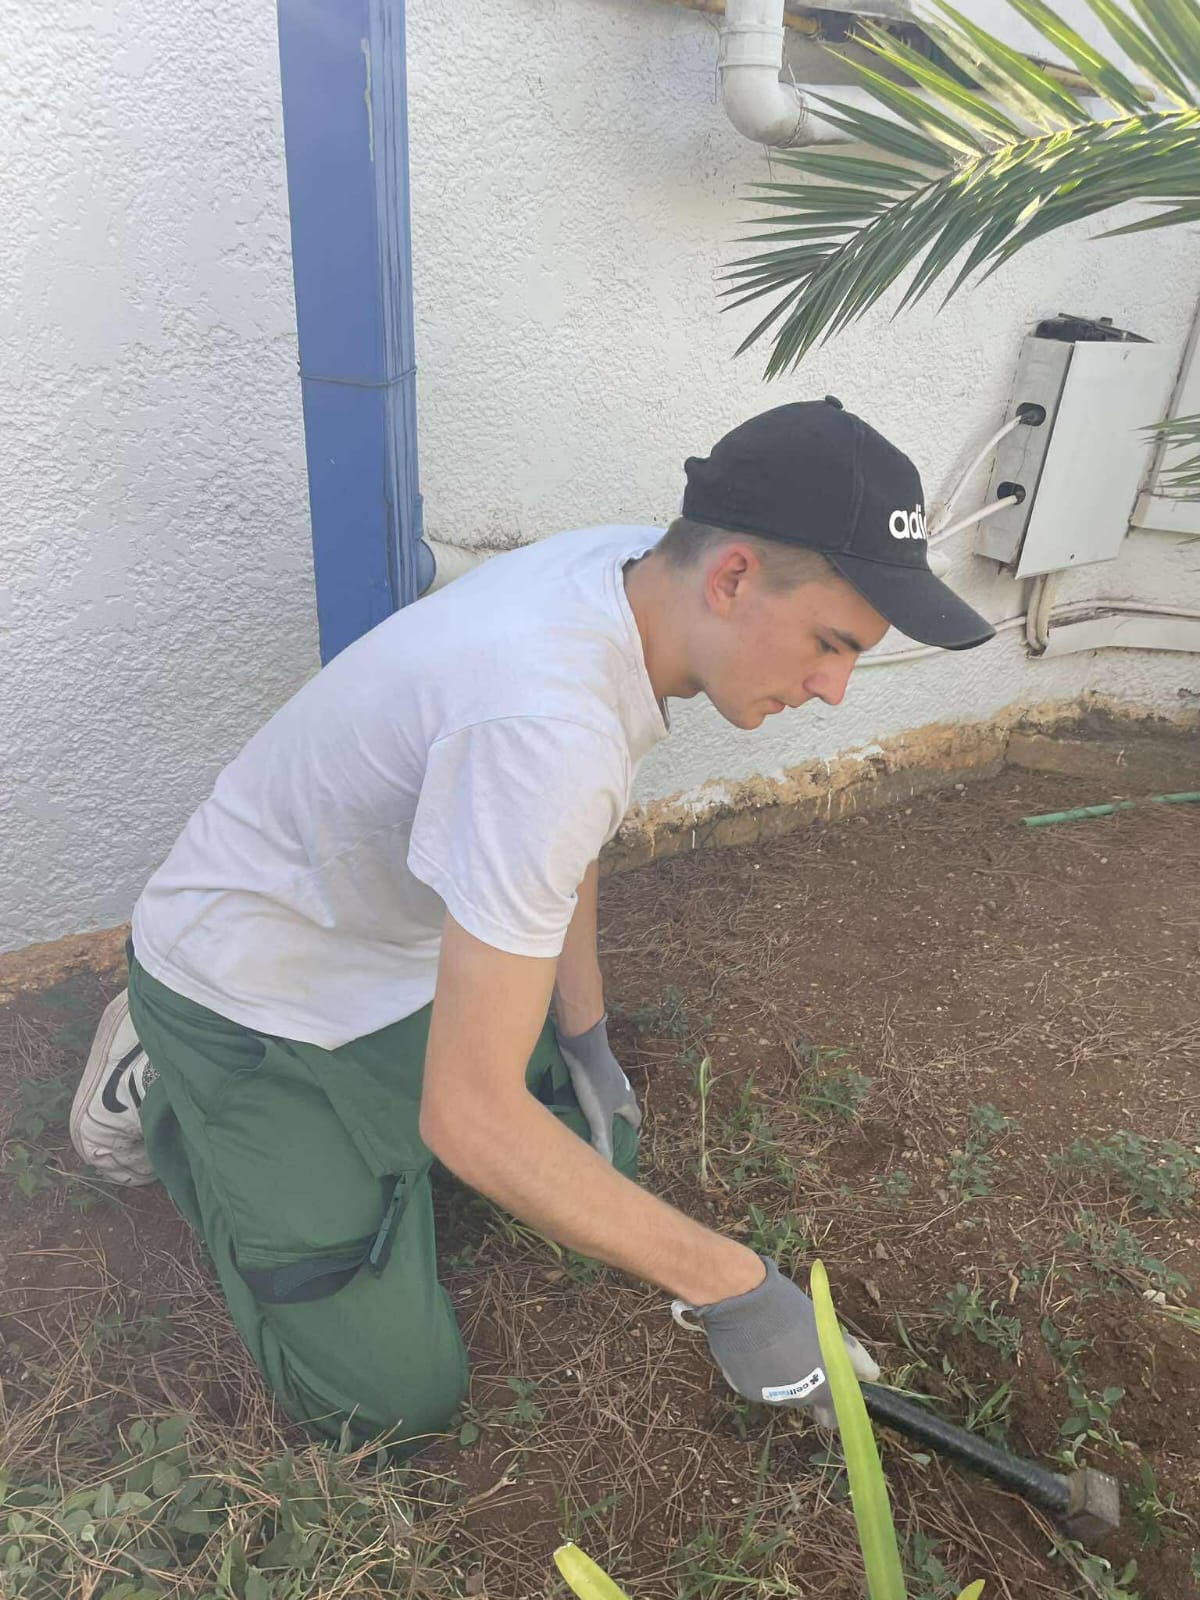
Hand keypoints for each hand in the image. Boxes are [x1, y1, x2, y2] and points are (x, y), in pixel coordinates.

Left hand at [555, 1014, 641, 1163]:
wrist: (583, 1042)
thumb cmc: (593, 1080)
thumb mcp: (598, 1114)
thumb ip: (603, 1140)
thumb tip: (607, 1166)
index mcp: (627, 1098)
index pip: (635, 1119)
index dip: (631, 1133)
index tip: (622, 1144)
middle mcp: (621, 1085)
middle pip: (622, 1107)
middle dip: (614, 1121)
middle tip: (601, 1133)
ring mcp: (607, 1073)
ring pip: (607, 1095)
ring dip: (600, 1107)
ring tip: (584, 1119)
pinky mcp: (591, 1065)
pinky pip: (593, 1084)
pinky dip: (587, 1093)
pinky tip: (571, 1099)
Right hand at [677, 1257, 878, 1427]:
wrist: (744, 1303)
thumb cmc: (790, 1309)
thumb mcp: (827, 1327)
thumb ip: (849, 1356)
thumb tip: (872, 1374)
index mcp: (826, 1383)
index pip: (838, 1414)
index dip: (838, 1399)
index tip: (834, 1383)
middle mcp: (801, 1398)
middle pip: (809, 1397)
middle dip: (809, 1379)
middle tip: (799, 1349)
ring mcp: (772, 1396)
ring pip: (784, 1390)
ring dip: (783, 1373)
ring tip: (772, 1342)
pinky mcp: (746, 1390)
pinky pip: (759, 1383)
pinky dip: (760, 1371)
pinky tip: (754, 1347)